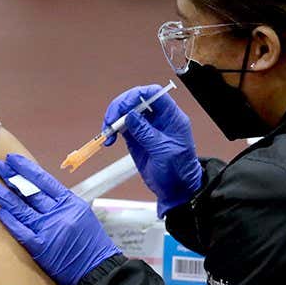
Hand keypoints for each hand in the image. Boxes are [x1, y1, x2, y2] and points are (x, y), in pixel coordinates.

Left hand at [0, 154, 121, 284]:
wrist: (98, 270)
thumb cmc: (91, 244)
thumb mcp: (81, 215)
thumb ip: (62, 202)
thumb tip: (39, 190)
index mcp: (70, 202)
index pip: (44, 180)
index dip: (26, 168)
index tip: (13, 160)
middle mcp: (59, 213)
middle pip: (30, 192)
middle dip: (12, 178)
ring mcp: (49, 230)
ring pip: (22, 209)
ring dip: (4, 197)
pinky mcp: (42, 248)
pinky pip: (22, 232)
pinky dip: (10, 222)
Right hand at [103, 84, 203, 216]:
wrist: (176, 190)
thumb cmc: (178, 171)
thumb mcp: (164, 152)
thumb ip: (146, 133)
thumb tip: (130, 115)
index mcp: (171, 117)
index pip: (154, 94)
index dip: (137, 95)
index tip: (123, 106)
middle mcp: (158, 119)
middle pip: (136, 100)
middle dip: (120, 106)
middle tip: (110, 120)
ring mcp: (146, 127)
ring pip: (126, 112)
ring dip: (113, 119)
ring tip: (107, 132)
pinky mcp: (136, 138)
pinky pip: (121, 127)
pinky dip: (112, 131)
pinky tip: (109, 139)